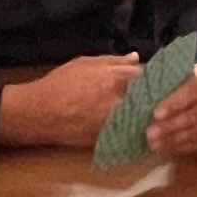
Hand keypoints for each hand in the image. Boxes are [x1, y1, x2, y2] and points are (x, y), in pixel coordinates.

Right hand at [1, 52, 141, 149]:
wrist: (40, 114)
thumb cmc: (60, 84)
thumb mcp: (84, 64)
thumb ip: (113, 61)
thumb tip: (135, 57)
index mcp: (115, 78)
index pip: (147, 77)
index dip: (153, 78)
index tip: (155, 78)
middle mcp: (119, 100)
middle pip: (149, 100)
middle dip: (154, 98)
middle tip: (156, 97)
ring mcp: (115, 121)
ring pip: (142, 118)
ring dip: (145, 115)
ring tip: (147, 112)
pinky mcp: (109, 138)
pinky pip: (130, 133)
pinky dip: (134, 129)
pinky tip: (135, 127)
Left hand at [146, 61, 196, 157]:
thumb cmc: (192, 80)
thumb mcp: (182, 73)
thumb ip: (166, 80)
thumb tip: (139, 88)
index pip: (195, 90)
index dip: (175, 103)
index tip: (155, 114)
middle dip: (172, 125)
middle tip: (150, 134)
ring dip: (176, 139)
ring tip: (155, 144)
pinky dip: (185, 147)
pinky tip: (168, 148)